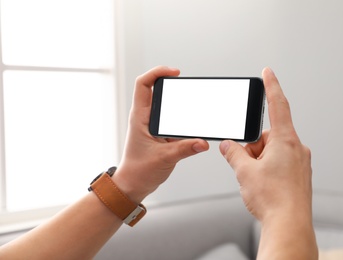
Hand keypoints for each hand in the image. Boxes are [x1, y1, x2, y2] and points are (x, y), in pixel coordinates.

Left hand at [113, 66, 208, 202]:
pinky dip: (183, 119)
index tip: (175, 72)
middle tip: (188, 86)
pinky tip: (192, 123)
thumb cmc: (139, 171)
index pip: (143, 84)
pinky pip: (172, 120)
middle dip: (172, 85)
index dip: (158, 73)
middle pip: (156, 90)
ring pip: (166, 105)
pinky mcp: (160, 133)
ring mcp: (152, 125)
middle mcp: (145, 118)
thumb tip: (203, 142)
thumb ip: (185, 149)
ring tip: (193, 103)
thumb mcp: (164, 158)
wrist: (133, 185)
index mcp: (140, 117)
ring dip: (179, 103)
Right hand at [219, 67, 311, 221]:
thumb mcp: (245, 171)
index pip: (278, 105)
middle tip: (243, 164)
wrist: (289, 225)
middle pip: (267, 136)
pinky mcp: (298, 175)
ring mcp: (299, 162)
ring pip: (271, 151)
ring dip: (258, 160)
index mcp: (285, 141)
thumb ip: (234, 153)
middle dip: (252, 147)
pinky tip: (262, 183)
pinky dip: (267, 168)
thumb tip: (228, 146)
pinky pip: (279, 163)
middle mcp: (296, 148)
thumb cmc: (273, 199)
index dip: (271, 86)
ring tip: (253, 179)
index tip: (268, 72)